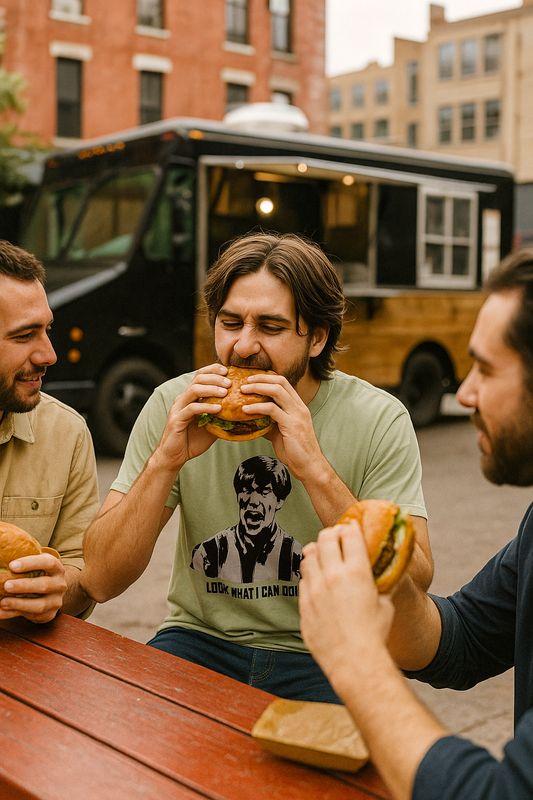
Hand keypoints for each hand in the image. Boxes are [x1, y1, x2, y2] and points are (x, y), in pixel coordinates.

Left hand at [0, 553, 67, 623]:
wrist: (54, 591)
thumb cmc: (40, 573)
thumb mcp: (38, 564)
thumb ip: (25, 560)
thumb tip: (2, 548)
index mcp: (57, 568)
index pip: (48, 563)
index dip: (30, 563)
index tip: (12, 565)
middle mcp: (60, 584)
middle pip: (44, 585)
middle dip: (23, 586)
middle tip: (6, 585)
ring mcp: (56, 601)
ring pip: (39, 605)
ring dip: (19, 604)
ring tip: (3, 602)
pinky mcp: (49, 614)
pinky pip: (31, 617)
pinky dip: (14, 614)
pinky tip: (1, 612)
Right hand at [153, 364, 230, 471]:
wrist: (174, 456)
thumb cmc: (192, 440)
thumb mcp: (212, 425)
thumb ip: (222, 416)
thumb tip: (241, 412)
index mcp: (190, 397)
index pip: (200, 375)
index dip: (213, 370)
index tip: (228, 370)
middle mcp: (182, 399)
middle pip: (198, 379)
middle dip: (215, 377)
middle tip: (230, 382)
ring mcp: (178, 408)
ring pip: (194, 390)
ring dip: (211, 389)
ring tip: (226, 392)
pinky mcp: (177, 420)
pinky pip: (192, 409)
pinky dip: (206, 406)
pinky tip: (218, 408)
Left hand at [241, 373, 323, 479]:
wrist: (308, 466)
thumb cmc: (294, 451)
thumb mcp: (281, 430)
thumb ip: (271, 420)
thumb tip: (253, 416)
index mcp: (298, 406)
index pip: (283, 382)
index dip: (267, 377)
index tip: (252, 378)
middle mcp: (299, 407)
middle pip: (280, 382)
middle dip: (261, 378)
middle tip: (245, 380)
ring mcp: (296, 415)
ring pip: (276, 391)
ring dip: (257, 388)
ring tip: (243, 390)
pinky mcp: (291, 425)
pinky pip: (272, 410)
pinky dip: (256, 407)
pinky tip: (245, 409)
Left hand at [299, 522, 395, 679]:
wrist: (354, 663)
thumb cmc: (375, 634)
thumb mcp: (386, 603)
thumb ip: (384, 582)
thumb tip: (390, 568)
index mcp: (356, 572)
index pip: (348, 534)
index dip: (350, 528)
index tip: (351, 530)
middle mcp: (332, 576)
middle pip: (325, 538)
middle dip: (331, 534)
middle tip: (335, 538)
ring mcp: (314, 591)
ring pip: (308, 557)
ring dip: (317, 552)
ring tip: (323, 556)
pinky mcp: (304, 605)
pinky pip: (303, 581)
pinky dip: (310, 576)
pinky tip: (318, 582)